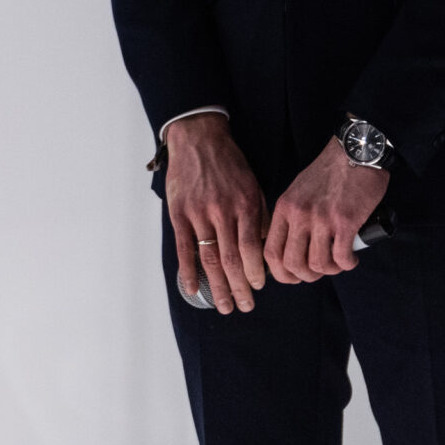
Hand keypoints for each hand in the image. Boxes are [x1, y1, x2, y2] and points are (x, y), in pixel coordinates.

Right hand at [166, 113, 267, 313]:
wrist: (199, 138)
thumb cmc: (229, 162)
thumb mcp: (253, 184)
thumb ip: (259, 216)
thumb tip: (265, 248)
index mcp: (245, 204)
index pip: (252, 249)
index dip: (255, 273)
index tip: (259, 287)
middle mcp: (222, 212)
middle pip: (231, 260)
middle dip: (239, 288)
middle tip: (244, 307)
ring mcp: (198, 214)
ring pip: (209, 259)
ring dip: (217, 287)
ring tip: (224, 305)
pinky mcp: (179, 213)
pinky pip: (184, 248)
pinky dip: (188, 272)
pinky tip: (193, 290)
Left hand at [264, 137, 390, 284]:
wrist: (356, 151)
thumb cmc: (331, 171)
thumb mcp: (299, 190)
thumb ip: (293, 216)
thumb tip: (294, 247)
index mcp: (285, 207)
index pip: (271, 252)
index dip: (281, 273)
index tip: (293, 277)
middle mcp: (299, 215)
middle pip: (292, 264)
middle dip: (306, 277)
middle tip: (318, 273)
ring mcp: (321, 219)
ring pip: (318, 265)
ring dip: (330, 271)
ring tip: (338, 263)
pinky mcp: (345, 222)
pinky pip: (341, 258)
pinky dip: (347, 264)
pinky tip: (351, 258)